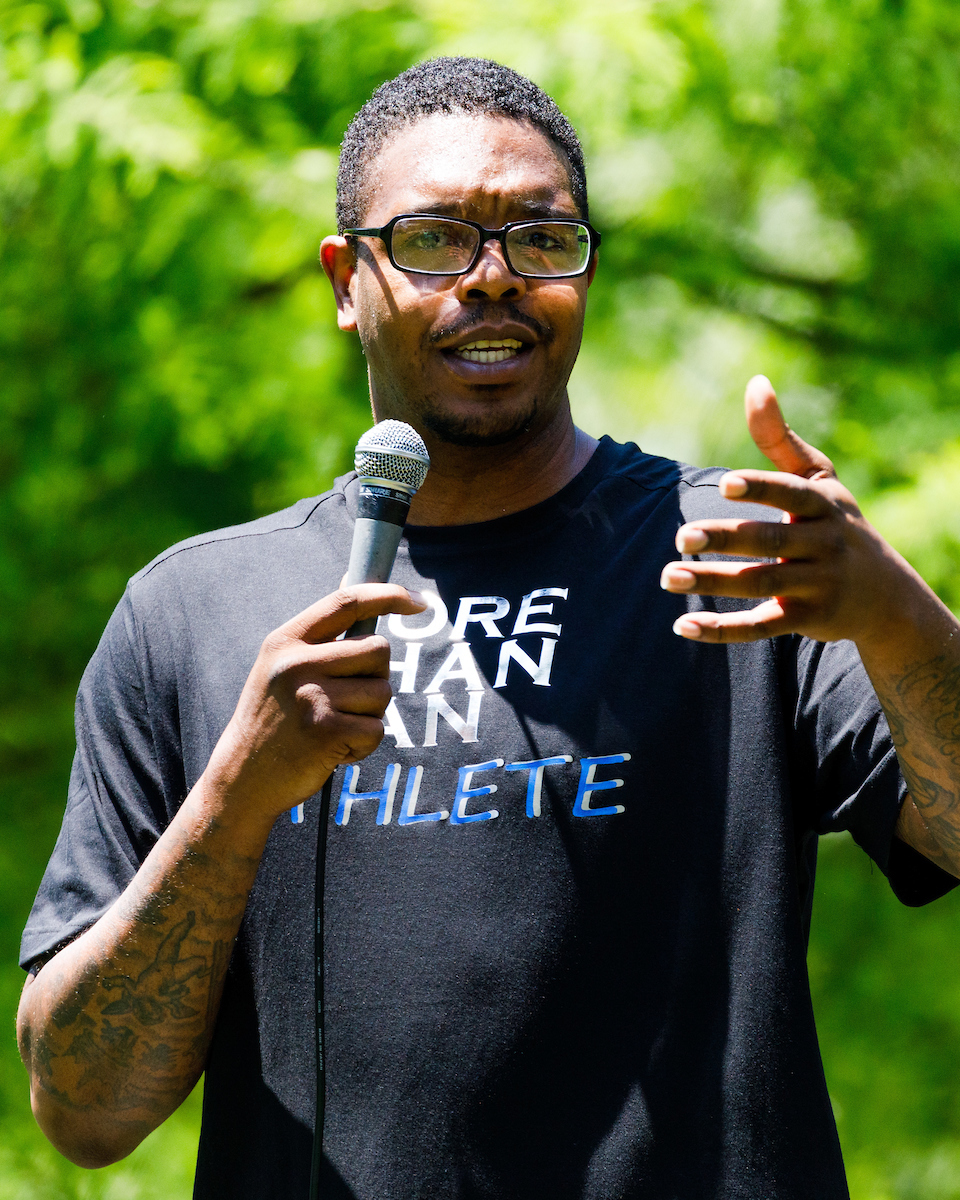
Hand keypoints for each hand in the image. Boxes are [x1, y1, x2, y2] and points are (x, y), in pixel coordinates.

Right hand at [201, 584, 425, 822]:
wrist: (242, 778)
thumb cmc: (274, 720)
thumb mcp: (280, 668)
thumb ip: (319, 639)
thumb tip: (367, 600)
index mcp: (285, 641)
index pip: (346, 601)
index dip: (389, 595)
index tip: (420, 601)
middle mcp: (296, 663)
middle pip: (378, 649)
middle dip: (376, 676)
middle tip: (347, 700)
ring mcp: (311, 697)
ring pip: (382, 692)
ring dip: (369, 715)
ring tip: (334, 727)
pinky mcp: (326, 732)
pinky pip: (376, 729)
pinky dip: (364, 745)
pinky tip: (334, 750)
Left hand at [659, 375, 911, 645]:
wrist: (884, 595)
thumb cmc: (835, 524)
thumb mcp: (818, 479)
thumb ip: (780, 438)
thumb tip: (755, 382)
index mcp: (824, 505)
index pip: (791, 493)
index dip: (760, 488)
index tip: (724, 484)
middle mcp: (824, 545)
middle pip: (770, 541)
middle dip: (725, 539)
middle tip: (680, 537)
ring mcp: (817, 585)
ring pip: (760, 584)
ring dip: (712, 582)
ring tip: (668, 577)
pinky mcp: (806, 620)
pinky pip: (762, 627)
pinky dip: (723, 630)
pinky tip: (683, 626)